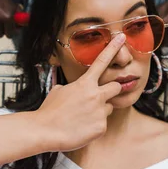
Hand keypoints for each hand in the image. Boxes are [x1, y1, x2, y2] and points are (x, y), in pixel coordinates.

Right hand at [36, 34, 124, 151]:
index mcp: (84, 83)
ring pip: (108, 108)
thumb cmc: (49, 111)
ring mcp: (99, 111)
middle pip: (116, 86)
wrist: (45, 131)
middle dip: (111, 90)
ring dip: (100, 111)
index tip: (122, 37)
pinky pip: (102, 124)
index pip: (102, 61)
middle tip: (99, 98)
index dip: (113, 48)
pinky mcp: (101, 127)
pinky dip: (94, 126)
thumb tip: (74, 90)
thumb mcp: (58, 91)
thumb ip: (72, 88)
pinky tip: (81, 129)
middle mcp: (95, 95)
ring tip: (83, 118)